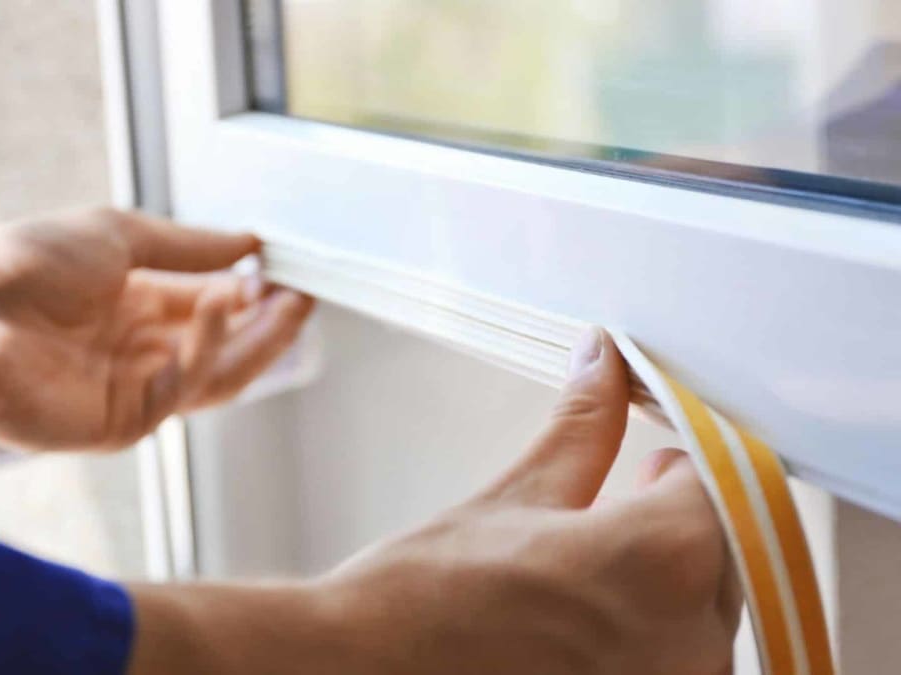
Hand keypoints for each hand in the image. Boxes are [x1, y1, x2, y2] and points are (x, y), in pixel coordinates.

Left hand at [0, 208, 313, 450]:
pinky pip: (180, 392)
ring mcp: (131, 391)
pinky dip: (205, 350)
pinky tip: (220, 306)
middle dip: (268, 327)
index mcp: (136, 307)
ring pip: (214, 378)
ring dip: (255, 344)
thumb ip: (188, 247)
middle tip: (304, 298)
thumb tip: (248, 243)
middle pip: (224, 350)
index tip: (290, 272)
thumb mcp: (118, 236)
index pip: (213, 308)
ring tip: (286, 305)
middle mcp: (139, 352)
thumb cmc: (20, 265)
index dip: (253, 294)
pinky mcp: (118, 425)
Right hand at [128, 329, 739, 674]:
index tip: (665, 453)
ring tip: (605, 552)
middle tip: (640, 487)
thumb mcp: (514, 497)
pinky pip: (673, 655)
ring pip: (705, 611)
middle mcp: (683, 639)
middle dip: (684, 517)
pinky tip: (596, 607)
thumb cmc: (422, 603)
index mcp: (661, 561)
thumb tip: (602, 363)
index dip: (692, 463)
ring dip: (672, 574)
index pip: (726, 488)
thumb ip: (582, 428)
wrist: (366, 669)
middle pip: (726, 552)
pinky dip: (651, 626)